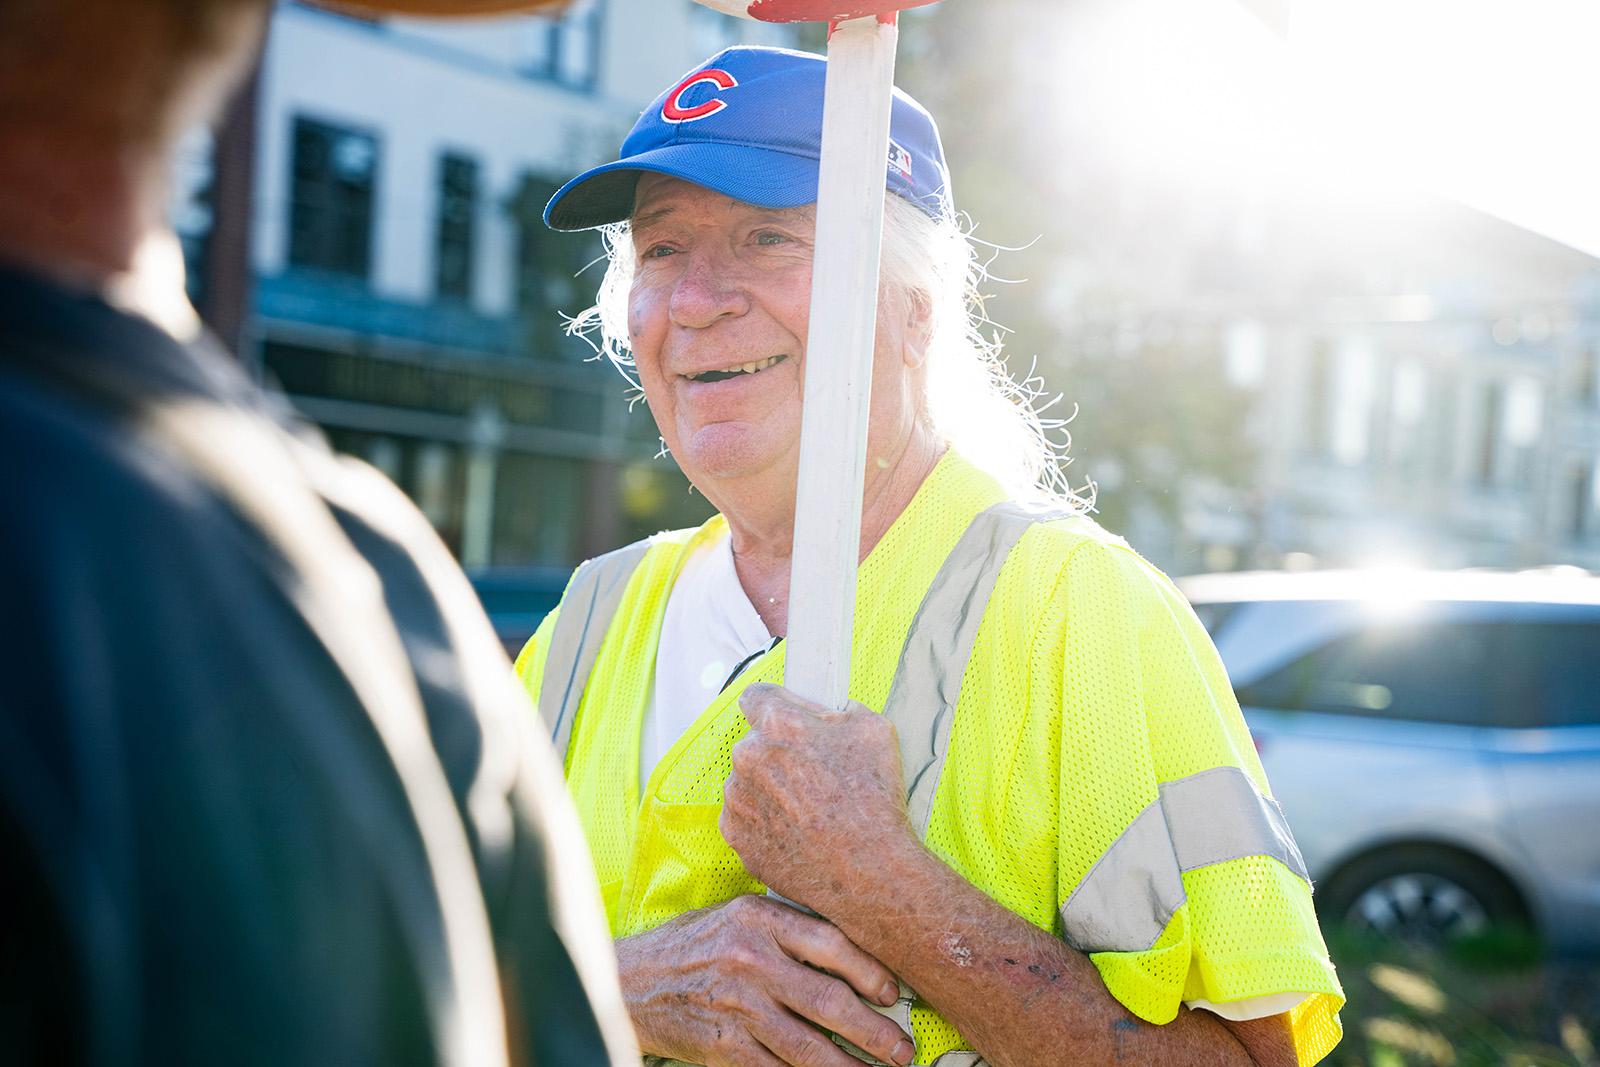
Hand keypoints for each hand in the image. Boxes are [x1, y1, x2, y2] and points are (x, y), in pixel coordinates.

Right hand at [617, 894, 914, 1066]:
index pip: (832, 943)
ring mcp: (737, 1006)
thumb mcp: (739, 915)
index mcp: (759, 918)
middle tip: (902, 1050)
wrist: (631, 982)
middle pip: (829, 1001)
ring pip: (809, 1046)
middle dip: (875, 1032)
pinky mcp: (724, 1046)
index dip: (872, 972)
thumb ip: (789, 927)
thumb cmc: (695, 944)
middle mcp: (751, 959)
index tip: (894, 994)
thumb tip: (856, 951)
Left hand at [721, 684, 913, 911]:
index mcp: (778, 724)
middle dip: (779, 752)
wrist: (867, 870)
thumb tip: (832, 710)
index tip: (787, 717)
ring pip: (748, 781)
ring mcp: (737, 798)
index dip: (776, 705)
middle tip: (814, 774)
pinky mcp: (735, 834)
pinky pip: (744, 816)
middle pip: (756, 742)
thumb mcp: (875, 730)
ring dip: (770, 788)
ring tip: (808, 809)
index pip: (757, 696)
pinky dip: (764, 820)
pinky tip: (795, 830)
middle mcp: (748, 757)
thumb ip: (842, 708)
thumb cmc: (873, 800)